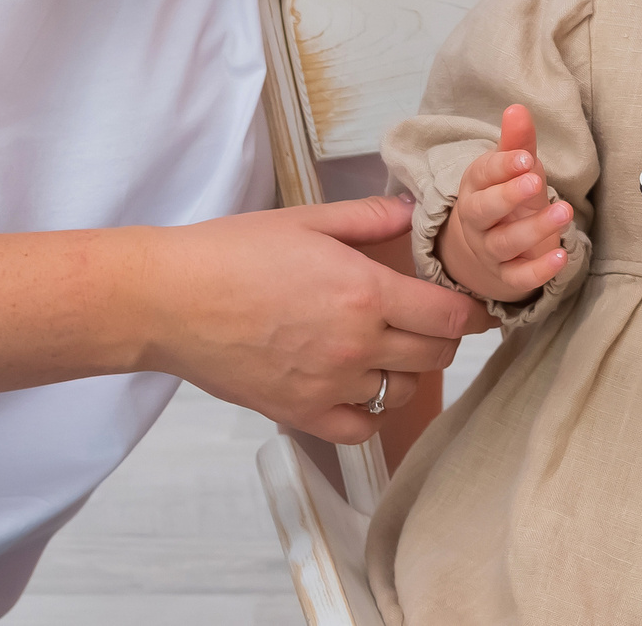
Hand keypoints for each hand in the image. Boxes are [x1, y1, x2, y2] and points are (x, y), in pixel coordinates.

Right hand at [136, 194, 484, 445]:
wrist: (169, 299)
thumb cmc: (232, 252)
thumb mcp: (307, 219)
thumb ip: (369, 218)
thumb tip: (411, 211)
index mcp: (365, 292)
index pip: (450, 316)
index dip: (471, 311)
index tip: (472, 306)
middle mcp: (355, 345)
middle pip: (435, 355)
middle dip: (443, 337)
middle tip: (431, 321)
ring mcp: (328, 385)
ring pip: (402, 392)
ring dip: (407, 371)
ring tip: (390, 349)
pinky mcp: (299, 413)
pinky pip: (360, 428)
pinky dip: (370, 412)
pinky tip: (360, 387)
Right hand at [437, 106, 571, 304]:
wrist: (490, 246)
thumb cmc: (507, 196)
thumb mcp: (514, 169)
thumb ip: (518, 142)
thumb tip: (517, 108)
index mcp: (475, 186)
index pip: (482, 175)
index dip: (503, 166)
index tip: (526, 158)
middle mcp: (476, 219)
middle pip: (483, 210)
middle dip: (508, 195)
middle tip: (536, 181)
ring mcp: (489, 250)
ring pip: (504, 243)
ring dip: (534, 229)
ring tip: (564, 212)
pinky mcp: (506, 275)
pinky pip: (519, 277)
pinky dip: (539, 271)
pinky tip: (562, 257)